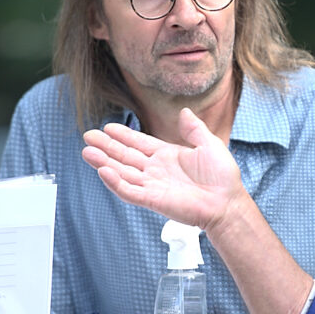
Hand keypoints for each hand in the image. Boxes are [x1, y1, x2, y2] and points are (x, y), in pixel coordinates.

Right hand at [82, 108, 244, 231]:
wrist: (227, 202)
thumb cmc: (222, 177)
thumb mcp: (209, 144)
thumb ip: (194, 128)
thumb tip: (184, 111)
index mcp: (168, 156)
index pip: (139, 144)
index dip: (124, 135)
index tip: (108, 127)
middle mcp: (157, 170)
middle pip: (125, 156)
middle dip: (107, 146)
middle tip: (88, 136)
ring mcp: (153, 185)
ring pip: (123, 172)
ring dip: (104, 162)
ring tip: (87, 151)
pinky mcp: (153, 200)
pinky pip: (130, 191)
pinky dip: (116, 182)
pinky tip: (104, 171)